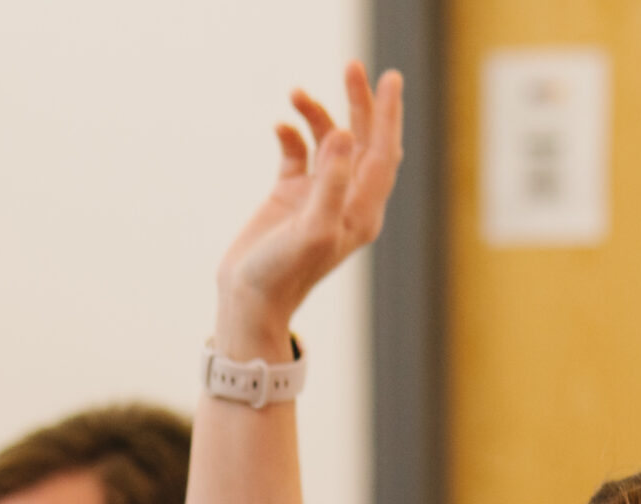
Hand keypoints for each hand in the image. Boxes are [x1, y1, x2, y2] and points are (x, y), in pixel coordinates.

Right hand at [214, 62, 404, 354]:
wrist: (249, 301)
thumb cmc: (284, 273)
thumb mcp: (311, 228)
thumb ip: (330, 182)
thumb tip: (342, 133)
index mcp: (362, 211)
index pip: (384, 154)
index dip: (389, 116)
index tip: (390, 79)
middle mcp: (346, 201)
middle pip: (363, 142)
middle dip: (360, 103)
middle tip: (352, 66)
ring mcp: (318, 197)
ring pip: (329, 142)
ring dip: (318, 115)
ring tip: (296, 93)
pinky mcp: (290, 197)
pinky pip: (297, 154)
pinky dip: (291, 135)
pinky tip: (279, 126)